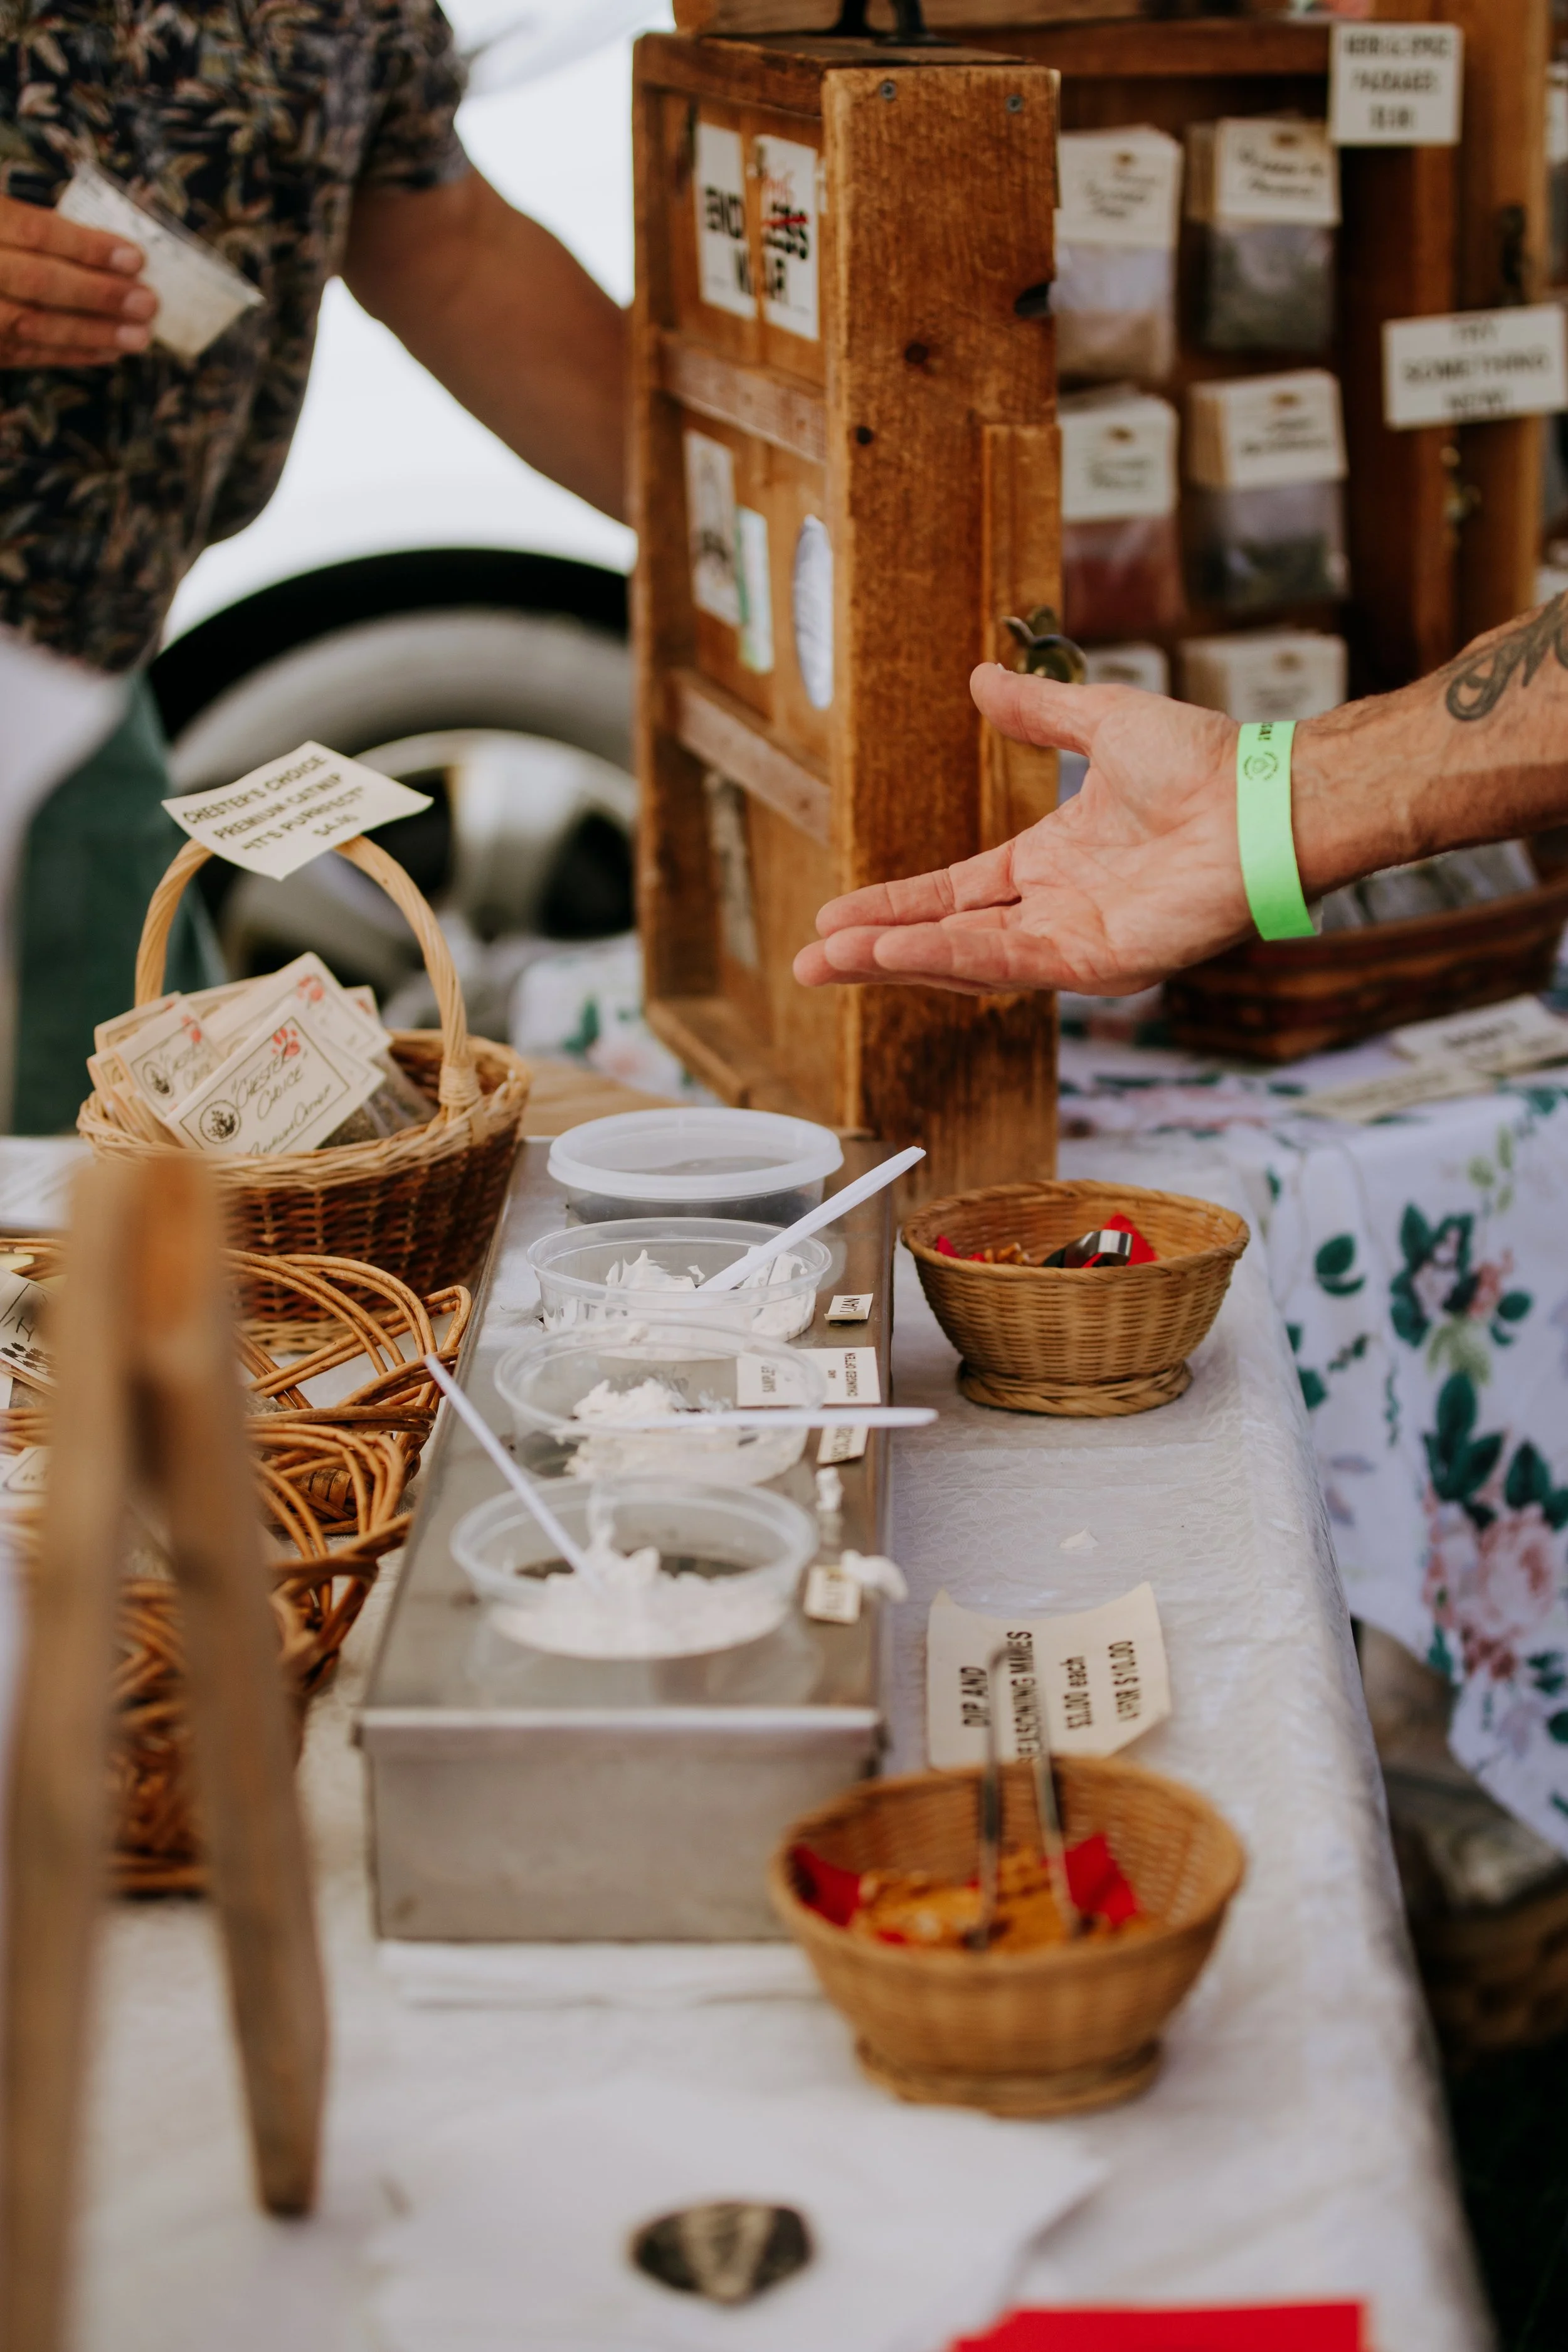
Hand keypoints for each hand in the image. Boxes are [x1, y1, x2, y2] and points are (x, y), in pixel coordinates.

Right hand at [0, 191, 156, 364]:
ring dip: (92, 332)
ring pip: (32, 325)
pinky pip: (25, 354)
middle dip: (98, 295)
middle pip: (38, 282)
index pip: (34, 232)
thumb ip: (28, 227)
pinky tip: (108, 351)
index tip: (134, 257)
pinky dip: (70, 353)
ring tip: (138, 335)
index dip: (85, 246)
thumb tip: (106, 248)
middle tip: (147, 302)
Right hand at [794, 666, 1246, 997]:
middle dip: (874, 951)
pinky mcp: (1097, 962)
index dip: (893, 906)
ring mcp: (1075, 942)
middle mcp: (1056, 910)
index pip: (953, 894)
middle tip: (809, 964)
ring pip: (966, 960)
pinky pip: (1009, 963)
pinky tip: (895, 952)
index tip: (837, 916)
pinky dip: (947, 957)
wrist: (1262, 798)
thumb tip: (982, 679)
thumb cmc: (1206, 764)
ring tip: (832, 962)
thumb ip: (1038, 712)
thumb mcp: (1101, 721)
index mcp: (1051, 862)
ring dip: (896, 961)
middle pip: (945, 939)